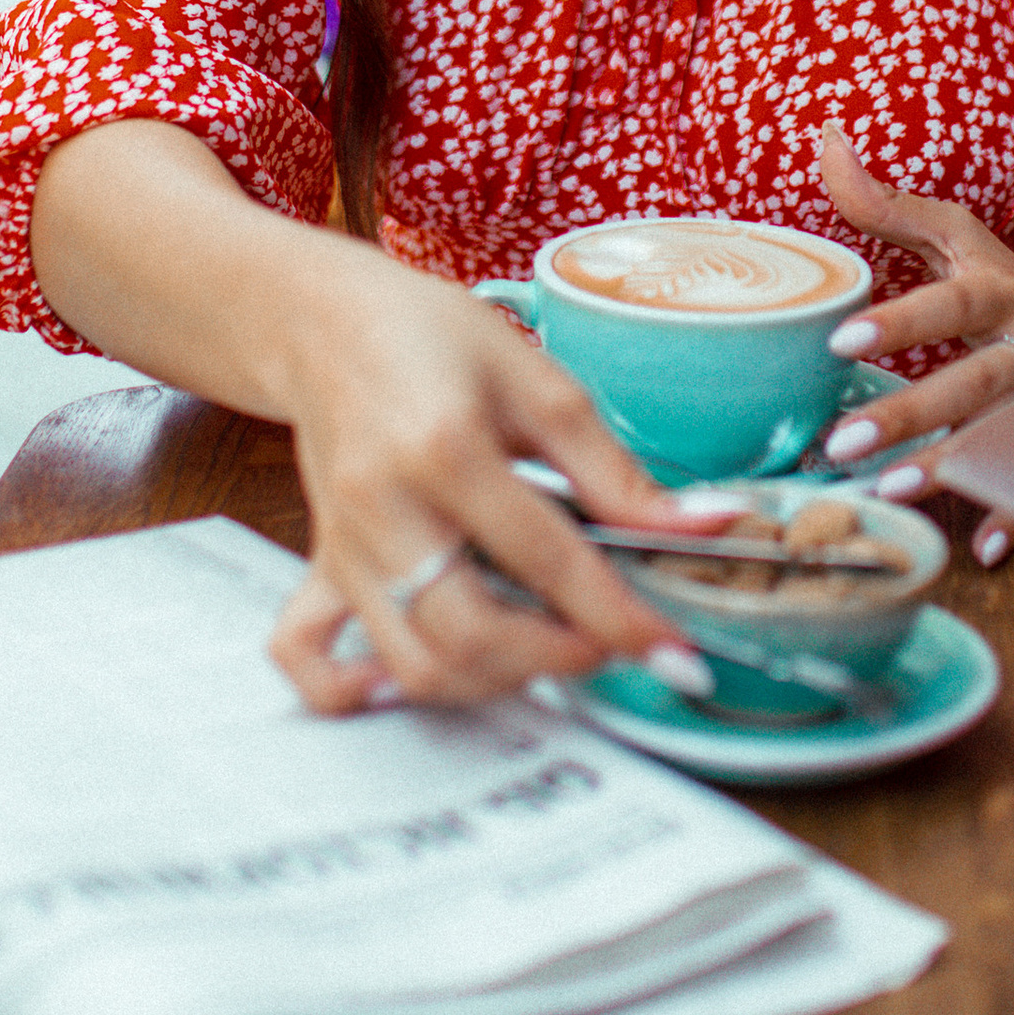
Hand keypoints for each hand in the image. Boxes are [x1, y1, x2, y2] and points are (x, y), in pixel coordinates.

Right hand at [267, 255, 731, 714]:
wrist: (327, 323)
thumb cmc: (430, 337)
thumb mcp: (538, 382)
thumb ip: (615, 469)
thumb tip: (701, 524)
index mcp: (446, 449)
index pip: (547, 560)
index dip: (621, 615)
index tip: (673, 649)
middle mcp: (386, 510)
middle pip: (470, 633)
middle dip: (559, 658)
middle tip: (610, 642)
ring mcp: (347, 548)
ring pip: (414, 663)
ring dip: (494, 679)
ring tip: (546, 646)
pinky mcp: (323, 567)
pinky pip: (311, 656)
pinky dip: (362, 691)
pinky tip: (425, 676)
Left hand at [814, 125, 1013, 563]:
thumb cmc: (1007, 285)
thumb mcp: (958, 237)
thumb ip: (888, 203)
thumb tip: (827, 138)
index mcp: (1002, 293)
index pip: (951, 304)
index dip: (903, 320)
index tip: (842, 339)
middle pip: (972, 382)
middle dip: (911, 413)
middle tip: (841, 442)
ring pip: (1003, 438)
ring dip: (952, 467)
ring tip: (889, 491)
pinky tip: (984, 547)